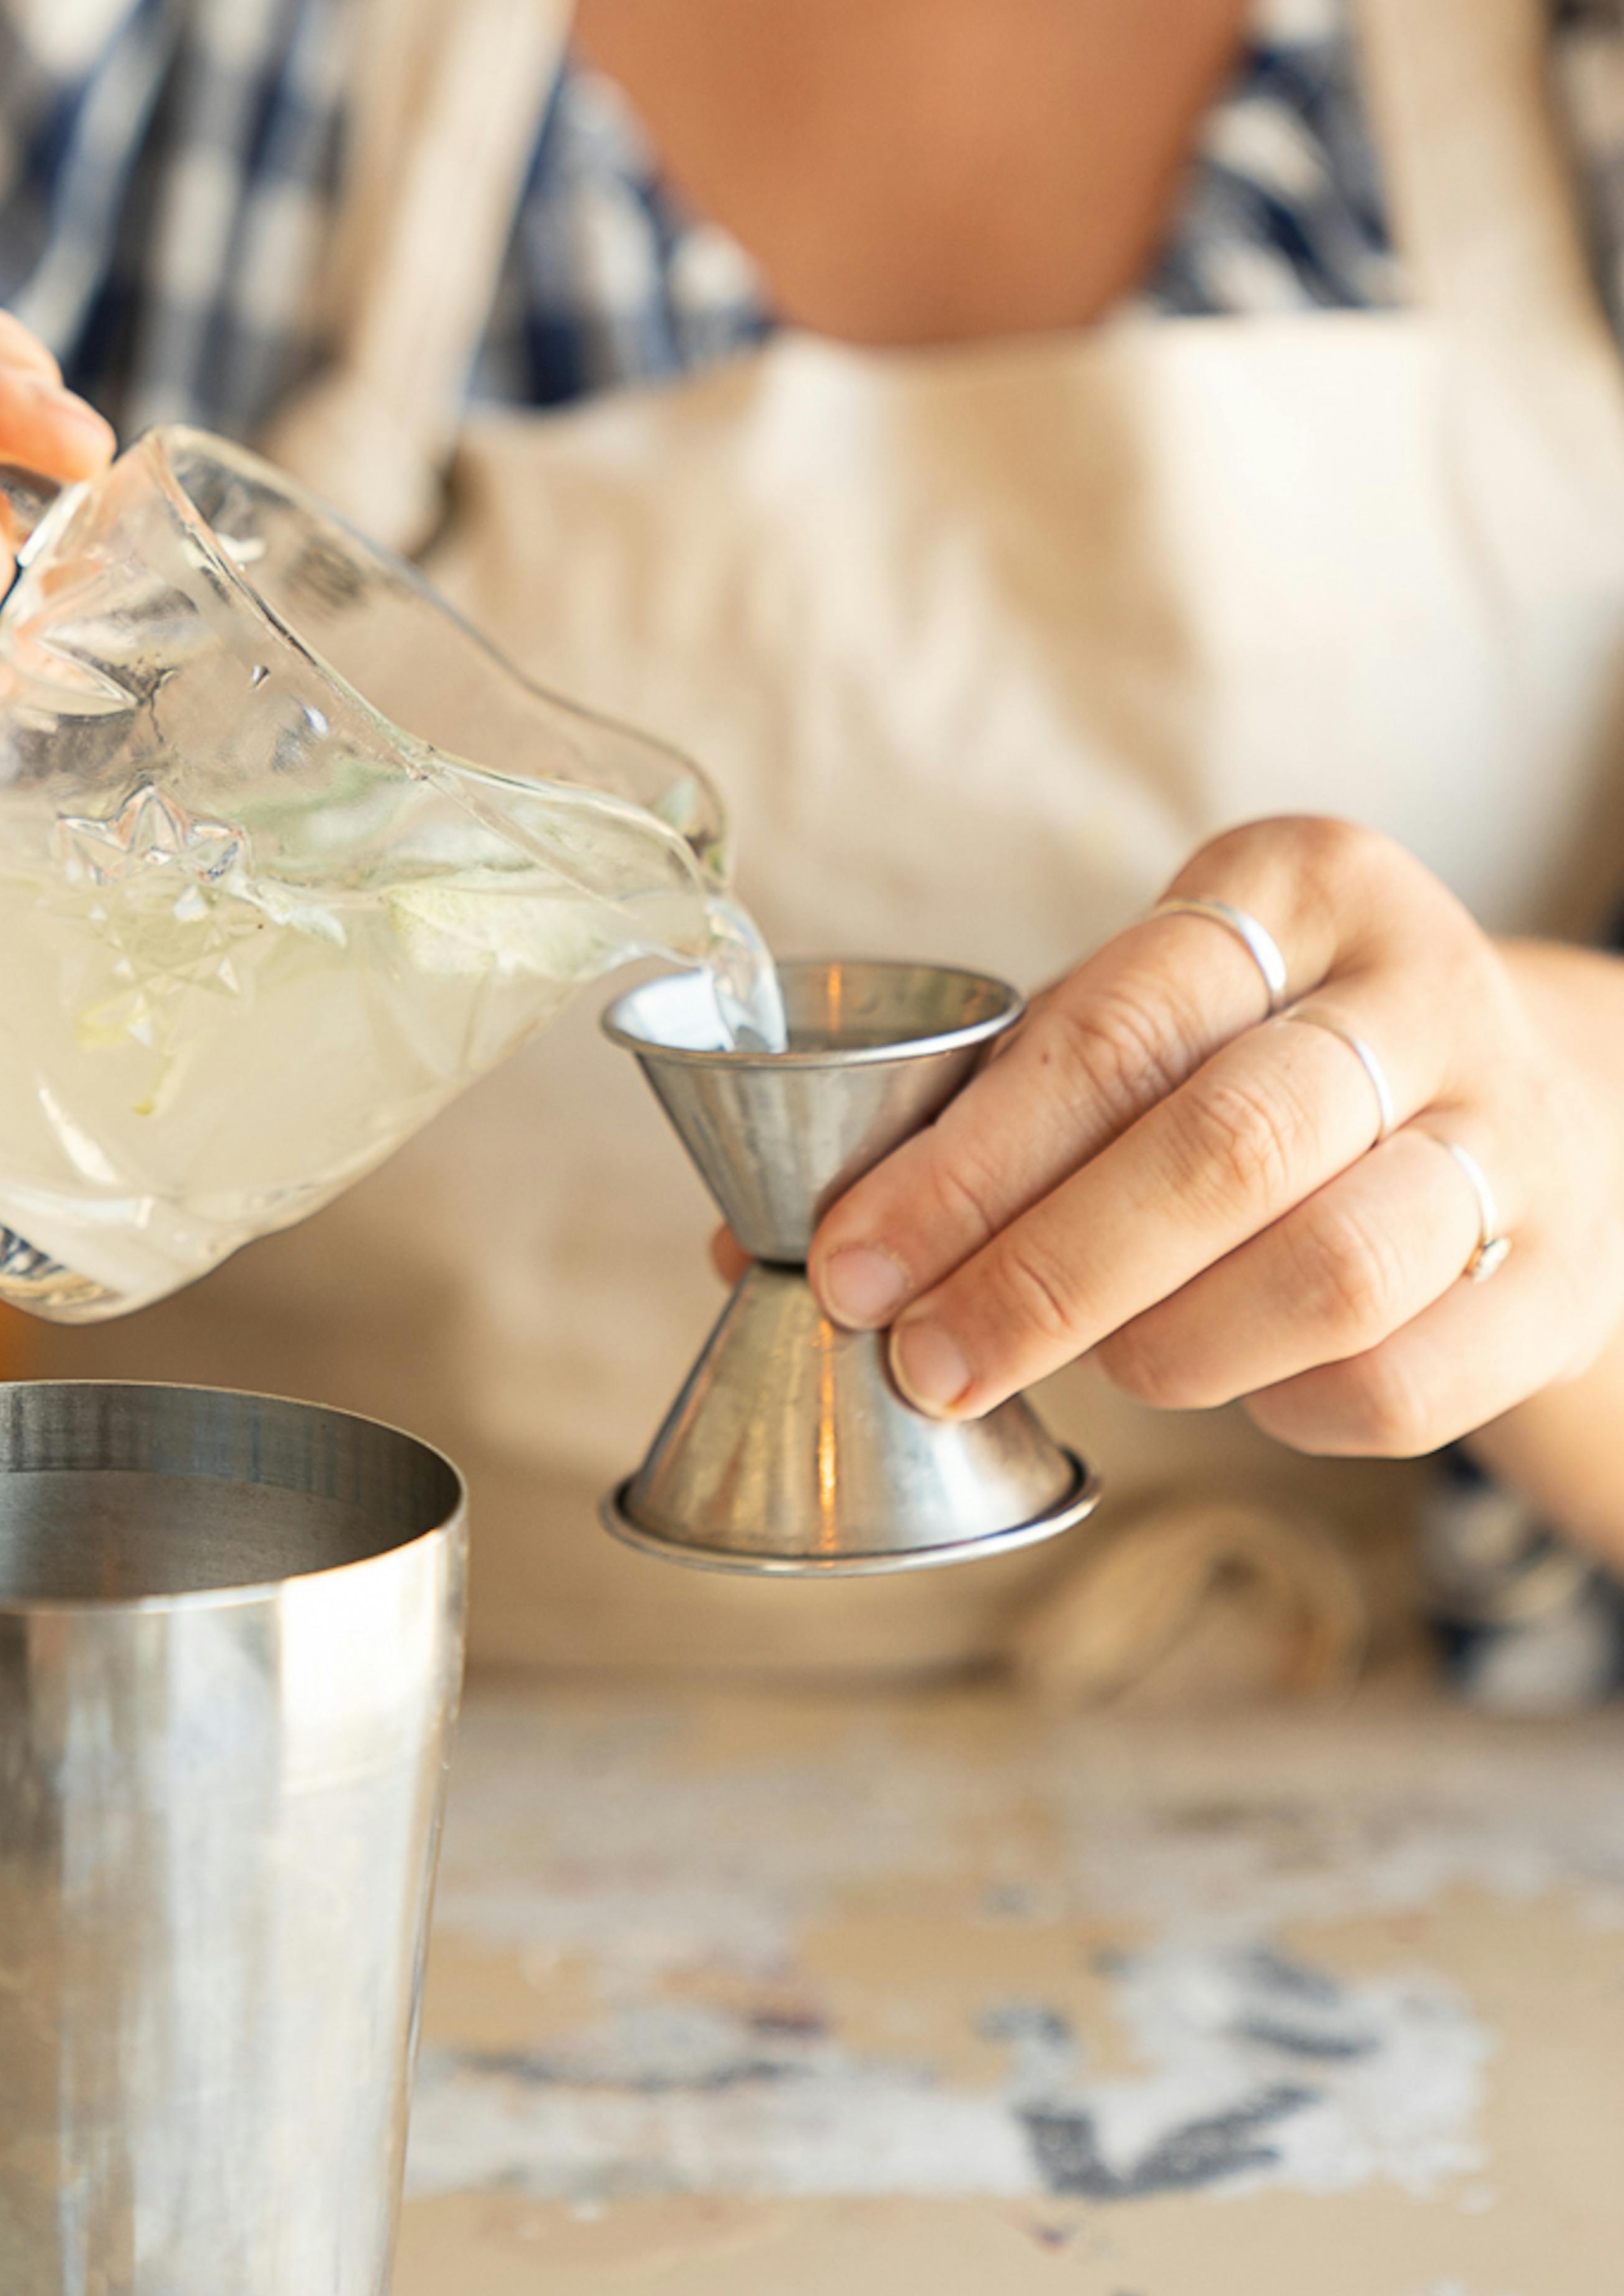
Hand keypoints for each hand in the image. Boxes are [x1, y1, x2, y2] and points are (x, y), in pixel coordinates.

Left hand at [796, 819, 1623, 1458]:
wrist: (1534, 1110)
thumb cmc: (1264, 1068)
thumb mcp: (1140, 1032)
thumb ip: (971, 1117)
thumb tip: (753, 1247)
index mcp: (1295, 887)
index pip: (1107, 1033)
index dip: (963, 1169)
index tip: (851, 1266)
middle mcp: (1420, 990)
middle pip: (1220, 1151)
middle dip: (1040, 1276)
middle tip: (925, 1361)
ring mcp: (1512, 1133)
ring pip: (1326, 1271)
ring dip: (1164, 1349)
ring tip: (1094, 1369)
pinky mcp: (1561, 1277)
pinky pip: (1397, 1382)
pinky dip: (1282, 1408)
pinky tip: (1233, 1384)